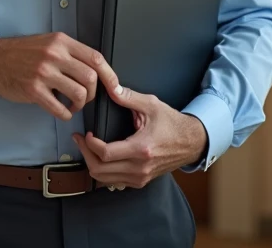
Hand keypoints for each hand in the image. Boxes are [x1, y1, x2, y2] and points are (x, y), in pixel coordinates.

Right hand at [0, 33, 118, 120]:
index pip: (96, 58)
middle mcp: (54, 55)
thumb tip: (95, 70)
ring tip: (73, 105)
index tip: (114, 87)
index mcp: (61, 42)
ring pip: (79, 94)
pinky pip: (60, 109)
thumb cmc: (22, 52)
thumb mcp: (48, 43)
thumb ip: (70, 53)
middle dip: (93, 93)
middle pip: (91, 78)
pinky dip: (66, 113)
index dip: (109, 75)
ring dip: (80, 105)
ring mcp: (44, 73)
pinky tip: (61, 110)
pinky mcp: (33, 90)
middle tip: (86, 97)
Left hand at [70, 81, 207, 188]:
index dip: (89, 145)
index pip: (106, 154)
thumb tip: (110, 88)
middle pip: (100, 170)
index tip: (85, 134)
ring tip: (88, 148)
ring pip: (104, 179)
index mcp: (141, 149)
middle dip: (85, 154)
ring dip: (92, 164)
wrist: (191, 142)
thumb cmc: (172, 123)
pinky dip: (104, 172)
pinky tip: (101, 158)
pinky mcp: (141, 181)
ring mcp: (140, 177)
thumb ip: (129, 96)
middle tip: (80, 140)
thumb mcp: (152, 105)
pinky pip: (114, 182)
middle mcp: (140, 167)